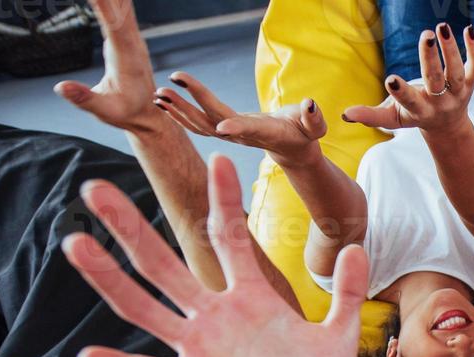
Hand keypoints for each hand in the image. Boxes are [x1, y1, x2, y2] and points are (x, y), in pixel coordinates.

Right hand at [54, 0, 159, 134]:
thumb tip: (60, 87)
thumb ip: (84, 98)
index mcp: (126, 57)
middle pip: (120, 5)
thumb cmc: (126, 114)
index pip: (113, 23)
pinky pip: (120, 7)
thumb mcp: (105, 110)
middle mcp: (132, 41)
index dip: (103, 3)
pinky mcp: (127, 35)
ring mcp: (131, 36)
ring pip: (123, 3)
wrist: (148, 116)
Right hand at [66, 155, 365, 356]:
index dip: (223, 201)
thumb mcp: (338, 334)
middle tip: (95, 188)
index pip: (228, 237)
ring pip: (146, 306)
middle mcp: (216, 313)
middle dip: (130, 227)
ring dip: (110, 278)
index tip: (217, 161)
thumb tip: (358, 248)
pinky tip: (89, 354)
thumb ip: (346, 293)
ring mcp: (201, 346)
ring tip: (75, 244)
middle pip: (164, 262)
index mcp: (250, 295)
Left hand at [152, 71, 325, 169]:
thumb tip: (310, 105)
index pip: (250, 129)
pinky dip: (179, 114)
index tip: (220, 126)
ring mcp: (231, 135)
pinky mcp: (224, 131)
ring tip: (159, 94)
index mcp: (265, 133)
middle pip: (214, 122)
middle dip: (190, 106)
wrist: (294, 150)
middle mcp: (243, 136)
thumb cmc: (305, 134)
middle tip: (166, 90)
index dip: (237, 127)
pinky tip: (164, 102)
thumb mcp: (314, 127)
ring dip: (178, 111)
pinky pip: (198, 125)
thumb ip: (314, 119)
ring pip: (201, 125)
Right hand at [343, 23, 473, 135]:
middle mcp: (440, 103)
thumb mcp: (392, 118)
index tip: (391, 79)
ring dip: (451, 49)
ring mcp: (457, 93)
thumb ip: (370, 116)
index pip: (410, 101)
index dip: (401, 92)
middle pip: (436, 80)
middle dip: (430, 60)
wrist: (448, 127)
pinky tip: (469, 29)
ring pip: (456, 72)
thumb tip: (345, 115)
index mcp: (419, 111)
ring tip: (442, 27)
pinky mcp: (470, 83)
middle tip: (425, 35)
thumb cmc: (413, 116)